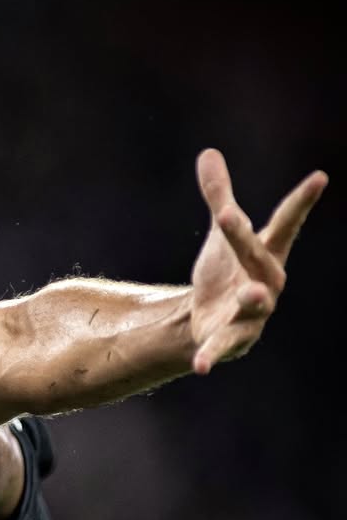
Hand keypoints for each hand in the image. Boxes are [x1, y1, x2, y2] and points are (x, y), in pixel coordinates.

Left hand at [190, 148, 326, 373]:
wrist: (209, 320)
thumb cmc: (225, 272)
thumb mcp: (221, 234)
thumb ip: (218, 195)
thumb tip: (208, 152)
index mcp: (265, 253)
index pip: (285, 223)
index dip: (301, 202)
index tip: (320, 177)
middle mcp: (265, 282)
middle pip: (258, 257)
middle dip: (243, 238)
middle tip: (227, 213)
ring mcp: (252, 314)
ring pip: (257, 305)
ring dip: (254, 298)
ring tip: (249, 292)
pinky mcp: (232, 340)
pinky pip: (224, 348)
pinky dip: (212, 355)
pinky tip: (201, 367)